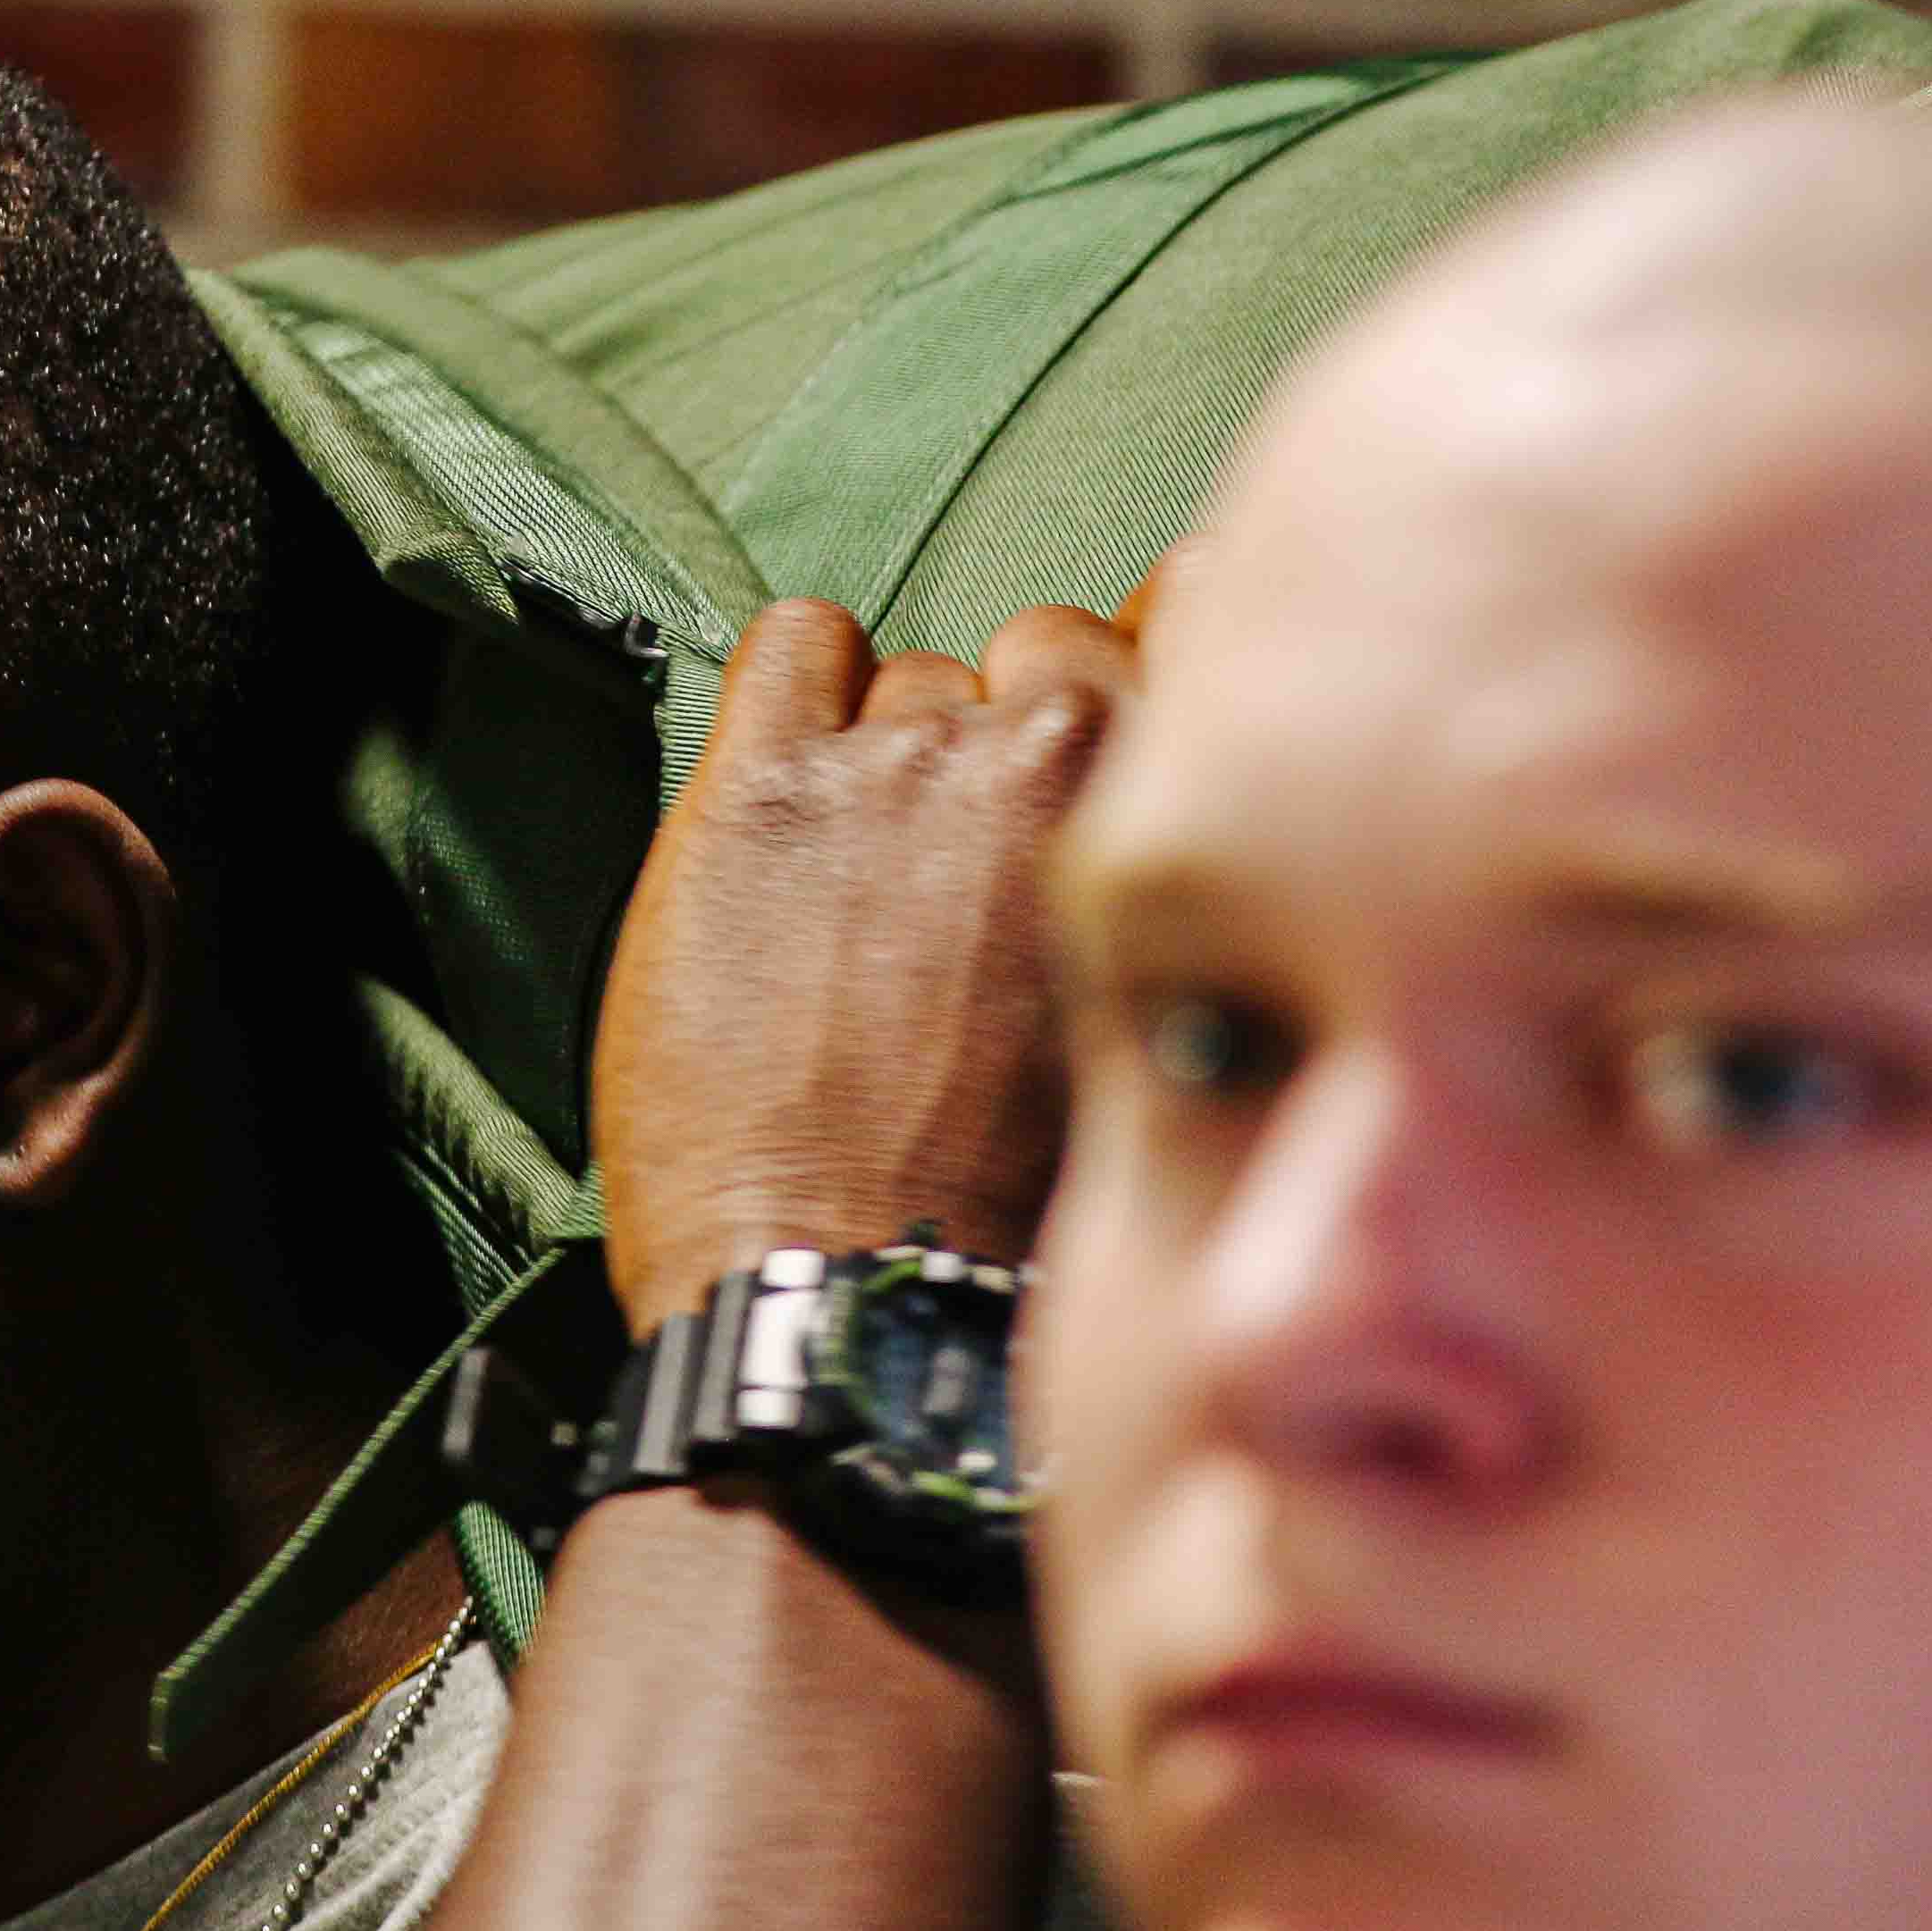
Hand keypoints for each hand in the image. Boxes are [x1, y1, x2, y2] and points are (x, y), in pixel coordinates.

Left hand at [592, 597, 1132, 1335]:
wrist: (854, 1291)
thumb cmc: (1008, 1210)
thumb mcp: (1158, 1035)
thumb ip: (1165, 900)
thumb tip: (1162, 829)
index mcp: (1160, 823)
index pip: (1173, 640)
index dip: (1128, 694)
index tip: (1099, 740)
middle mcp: (1039, 760)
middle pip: (1033, 663)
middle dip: (1003, 746)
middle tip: (963, 873)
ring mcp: (894, 765)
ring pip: (912, 678)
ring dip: (892, 753)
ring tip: (865, 889)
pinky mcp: (757, 789)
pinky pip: (792, 646)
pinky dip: (793, 689)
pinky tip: (790, 782)